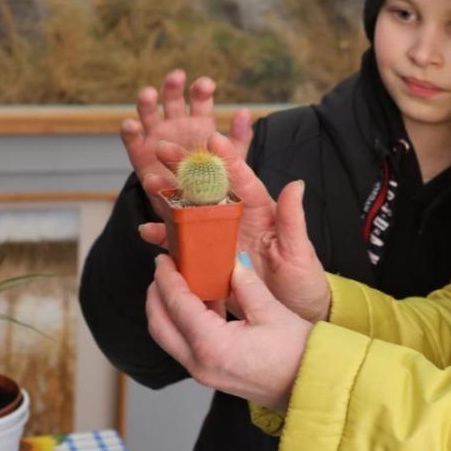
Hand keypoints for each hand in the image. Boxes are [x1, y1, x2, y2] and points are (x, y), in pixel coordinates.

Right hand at [121, 69, 253, 202]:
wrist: (193, 211)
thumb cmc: (215, 185)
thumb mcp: (232, 163)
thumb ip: (239, 139)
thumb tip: (246, 112)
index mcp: (199, 123)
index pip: (200, 99)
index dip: (201, 89)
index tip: (206, 85)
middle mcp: (176, 125)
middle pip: (172, 98)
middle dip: (173, 87)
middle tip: (176, 77)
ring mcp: (156, 137)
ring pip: (148, 112)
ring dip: (147, 101)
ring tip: (149, 94)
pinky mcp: (140, 155)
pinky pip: (132, 140)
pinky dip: (129, 130)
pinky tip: (132, 125)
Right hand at [140, 134, 331, 322]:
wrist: (291, 312)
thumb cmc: (302, 279)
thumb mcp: (299, 250)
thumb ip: (292, 218)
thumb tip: (297, 184)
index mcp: (260, 209)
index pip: (242, 178)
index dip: (228, 158)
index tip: (213, 138)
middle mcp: (235, 218)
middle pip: (207, 187)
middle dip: (185, 167)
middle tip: (163, 148)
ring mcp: (219, 237)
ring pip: (188, 212)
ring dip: (167, 198)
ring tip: (149, 184)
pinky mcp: (207, 259)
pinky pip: (182, 244)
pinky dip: (164, 238)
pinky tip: (148, 232)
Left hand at [146, 254, 310, 409]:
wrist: (313, 389)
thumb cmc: (300, 355)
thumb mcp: (271, 311)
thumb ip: (245, 284)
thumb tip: (232, 263)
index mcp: (213, 346)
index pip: (177, 304)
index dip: (167, 278)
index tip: (164, 259)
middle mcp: (200, 364)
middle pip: (160, 325)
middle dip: (156, 294)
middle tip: (164, 270)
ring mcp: (204, 374)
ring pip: (169, 337)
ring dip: (168, 309)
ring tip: (180, 282)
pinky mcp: (212, 375)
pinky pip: (186, 346)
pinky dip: (183, 323)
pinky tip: (202, 303)